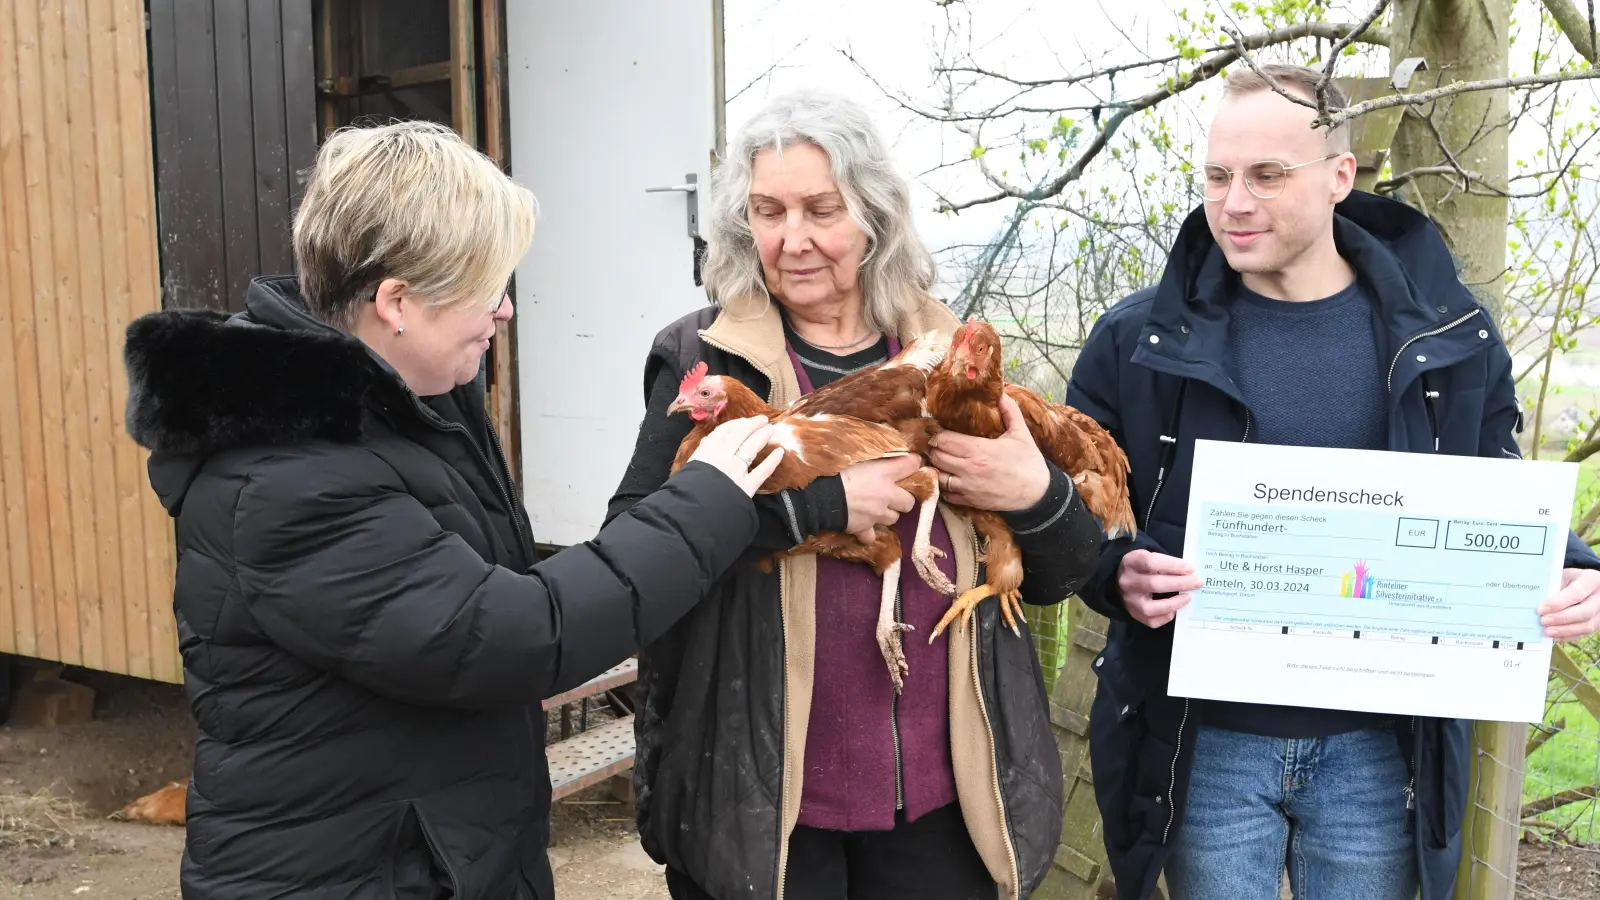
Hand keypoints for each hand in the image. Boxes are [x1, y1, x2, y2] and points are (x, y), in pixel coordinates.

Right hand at [688, 415, 784, 496]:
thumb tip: (707, 445)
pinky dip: (772, 461)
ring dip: (762, 436)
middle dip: (752, 425)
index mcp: (706, 451)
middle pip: (740, 435)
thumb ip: (700, 456)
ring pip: (751, 448)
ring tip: (770, 429)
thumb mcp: (688, 468)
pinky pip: (762, 472)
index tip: (744, 421)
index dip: (736, 425)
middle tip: (762, 420)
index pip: (723, 432)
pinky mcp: (746, 487)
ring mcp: (736, 471)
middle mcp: (722, 457)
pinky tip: (780, 452)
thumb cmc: (685, 492)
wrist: (691, 514)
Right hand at [840, 455, 921, 542]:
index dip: (913, 464)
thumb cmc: (835, 470)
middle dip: (902, 499)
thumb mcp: (856, 455)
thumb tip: (881, 452)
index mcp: (884, 473)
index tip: (910, 464)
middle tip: (891, 495)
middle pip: (908, 502)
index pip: (911, 465)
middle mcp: (886, 495)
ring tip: (876, 508)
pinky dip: (868, 533)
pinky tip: (863, 526)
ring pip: (893, 519)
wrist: (820, 497)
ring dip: (887, 514)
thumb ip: (872, 456)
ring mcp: (876, 514)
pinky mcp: (863, 528)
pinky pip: (871, 536)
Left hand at [928, 393, 1049, 511]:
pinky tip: (949, 477)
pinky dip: (944, 486)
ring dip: (936, 467)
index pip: (943, 439)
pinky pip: (946, 495)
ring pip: (938, 475)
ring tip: (940, 459)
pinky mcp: (970, 501)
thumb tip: (1002, 394)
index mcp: (978, 450)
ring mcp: (967, 487)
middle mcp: (968, 469)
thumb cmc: (1029, 462)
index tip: (938, 429)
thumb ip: (1010, 412)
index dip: (937, 433)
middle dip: (933, 448)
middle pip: (936, 456)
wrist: (1038, 494)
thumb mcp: (1021, 434)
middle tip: (935, 443)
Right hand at [1118, 550, 1203, 627]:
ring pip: (1150, 607)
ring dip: (1172, 604)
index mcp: (1131, 562)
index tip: (1191, 569)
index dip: (1173, 566)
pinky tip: (1174, 611)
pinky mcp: (1132, 612)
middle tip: (1197, 583)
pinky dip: (1164, 617)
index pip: (1151, 563)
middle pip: (1154, 584)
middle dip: (1179, 584)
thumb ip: (1166, 562)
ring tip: (1187, 598)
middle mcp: (1127, 581)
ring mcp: (1129, 599)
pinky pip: (1150, 621)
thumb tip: (1191, 572)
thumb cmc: (1142, 566)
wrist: (1121, 577)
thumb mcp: (1149, 557)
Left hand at [1539, 567, 1599, 641]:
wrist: (1587, 586)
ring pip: (1587, 626)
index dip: (1558, 603)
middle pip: (1585, 612)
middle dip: (1562, 618)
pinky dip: (1568, 636)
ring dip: (1565, 631)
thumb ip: (1554, 585)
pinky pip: (1584, 633)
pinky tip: (1555, 636)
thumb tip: (1536, 600)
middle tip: (1543, 621)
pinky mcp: (1597, 623)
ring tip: (1547, 631)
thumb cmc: (1572, 580)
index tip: (1541, 609)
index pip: (1576, 593)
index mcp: (1591, 580)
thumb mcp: (1564, 576)